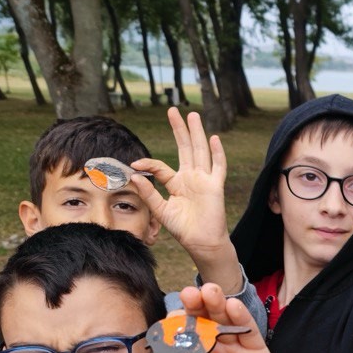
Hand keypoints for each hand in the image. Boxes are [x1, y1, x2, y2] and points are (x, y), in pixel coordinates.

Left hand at [129, 108, 240, 292]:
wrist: (201, 242)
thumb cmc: (183, 229)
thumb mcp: (161, 210)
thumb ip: (149, 193)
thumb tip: (134, 176)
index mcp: (177, 183)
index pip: (161, 166)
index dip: (148, 163)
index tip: (134, 164)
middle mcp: (191, 178)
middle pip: (185, 148)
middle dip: (179, 129)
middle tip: (172, 111)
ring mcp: (204, 180)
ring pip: (200, 151)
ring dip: (197, 133)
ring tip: (192, 115)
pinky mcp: (214, 187)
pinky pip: (218, 167)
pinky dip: (217, 153)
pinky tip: (214, 139)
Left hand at [169, 283, 287, 352]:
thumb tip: (194, 344)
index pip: (180, 336)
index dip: (177, 324)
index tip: (175, 316)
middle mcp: (210, 351)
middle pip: (202, 322)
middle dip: (196, 306)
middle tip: (191, 294)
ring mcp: (233, 349)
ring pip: (223, 321)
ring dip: (217, 305)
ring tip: (211, 292)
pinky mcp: (255, 351)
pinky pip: (248, 330)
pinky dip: (241, 317)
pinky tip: (233, 306)